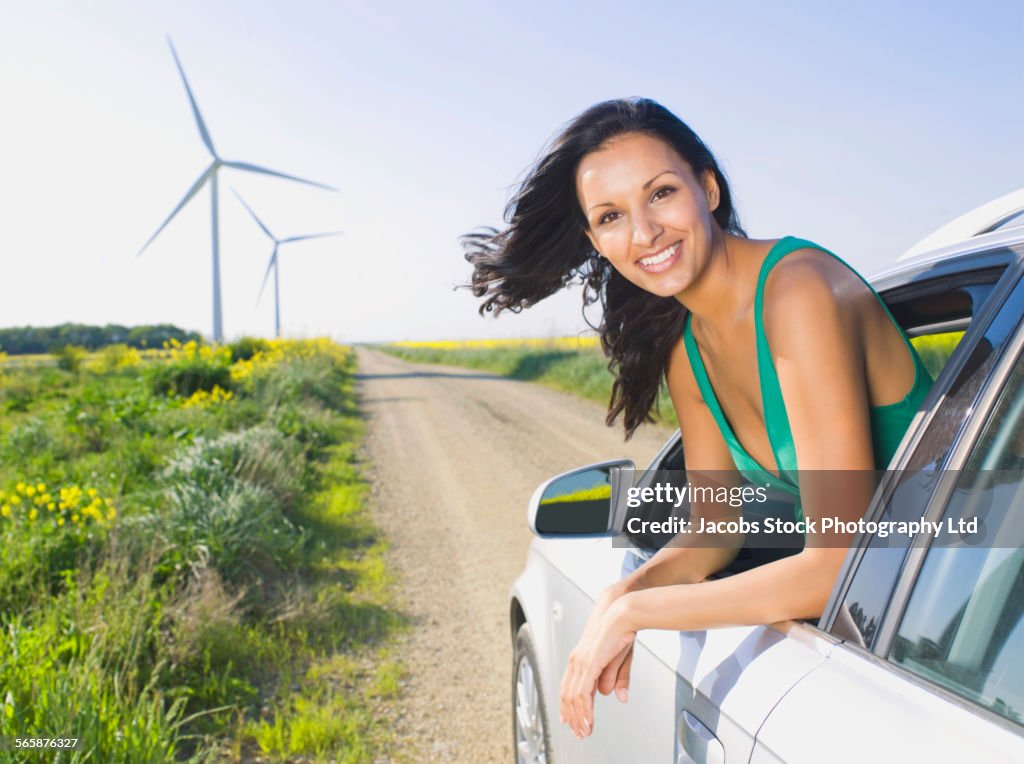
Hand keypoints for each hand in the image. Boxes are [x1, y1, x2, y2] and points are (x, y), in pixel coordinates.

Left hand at [559, 596, 636, 738]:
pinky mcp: (588, 664)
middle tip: (580, 733)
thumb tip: (612, 695)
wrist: (622, 613)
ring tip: (585, 731)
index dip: (568, 707)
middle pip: (566, 695)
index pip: (567, 687)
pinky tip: (588, 721)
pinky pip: (582, 694)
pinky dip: (584, 711)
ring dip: (579, 718)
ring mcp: (580, 662)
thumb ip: (615, 678)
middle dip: (572, 717)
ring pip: (573, 698)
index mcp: (580, 658)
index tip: (571, 722)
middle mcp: (576, 660)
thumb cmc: (620, 631)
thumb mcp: (619, 660)